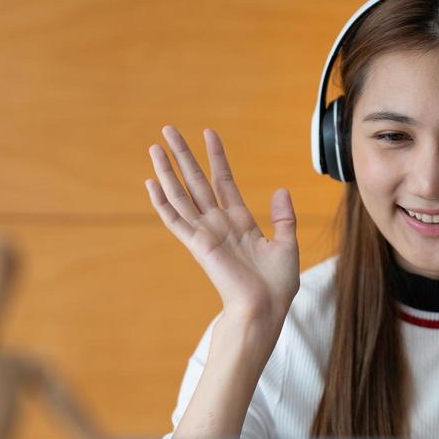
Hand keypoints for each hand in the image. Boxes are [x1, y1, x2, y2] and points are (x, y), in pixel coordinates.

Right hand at [146, 125, 299, 326]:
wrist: (265, 308)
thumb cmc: (276, 285)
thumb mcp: (287, 245)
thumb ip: (284, 217)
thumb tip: (281, 189)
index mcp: (240, 221)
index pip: (223, 181)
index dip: (216, 157)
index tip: (209, 133)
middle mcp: (219, 224)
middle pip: (196, 181)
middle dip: (183, 155)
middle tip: (169, 130)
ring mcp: (206, 233)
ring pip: (181, 195)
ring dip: (167, 171)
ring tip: (155, 148)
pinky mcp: (197, 245)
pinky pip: (175, 220)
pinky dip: (162, 202)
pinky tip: (151, 183)